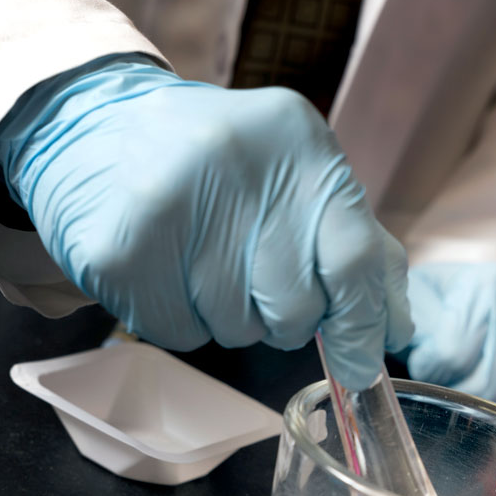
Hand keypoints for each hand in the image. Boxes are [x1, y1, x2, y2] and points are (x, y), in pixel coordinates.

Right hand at [0, 56, 411, 389]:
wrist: (100, 130)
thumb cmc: (222, 170)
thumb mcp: (300, 181)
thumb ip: (359, 248)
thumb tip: (394, 328)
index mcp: (298, 139)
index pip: (352, 257)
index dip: (361, 325)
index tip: (359, 366)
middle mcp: (234, 160)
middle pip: (294, 306)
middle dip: (285, 319)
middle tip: (256, 281)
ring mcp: (169, 201)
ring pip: (237, 329)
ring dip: (230, 318)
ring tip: (204, 264)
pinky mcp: (117, 249)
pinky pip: (181, 335)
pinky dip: (182, 322)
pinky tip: (169, 274)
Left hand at [405, 262, 495, 431]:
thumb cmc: (451, 302)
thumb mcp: (422, 298)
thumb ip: (405, 324)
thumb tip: (384, 353)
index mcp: (486, 286)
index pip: (451, 353)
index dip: (430, 371)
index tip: (425, 367)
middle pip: (488, 385)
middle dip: (458, 397)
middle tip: (447, 391)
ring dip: (487, 414)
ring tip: (470, 398)